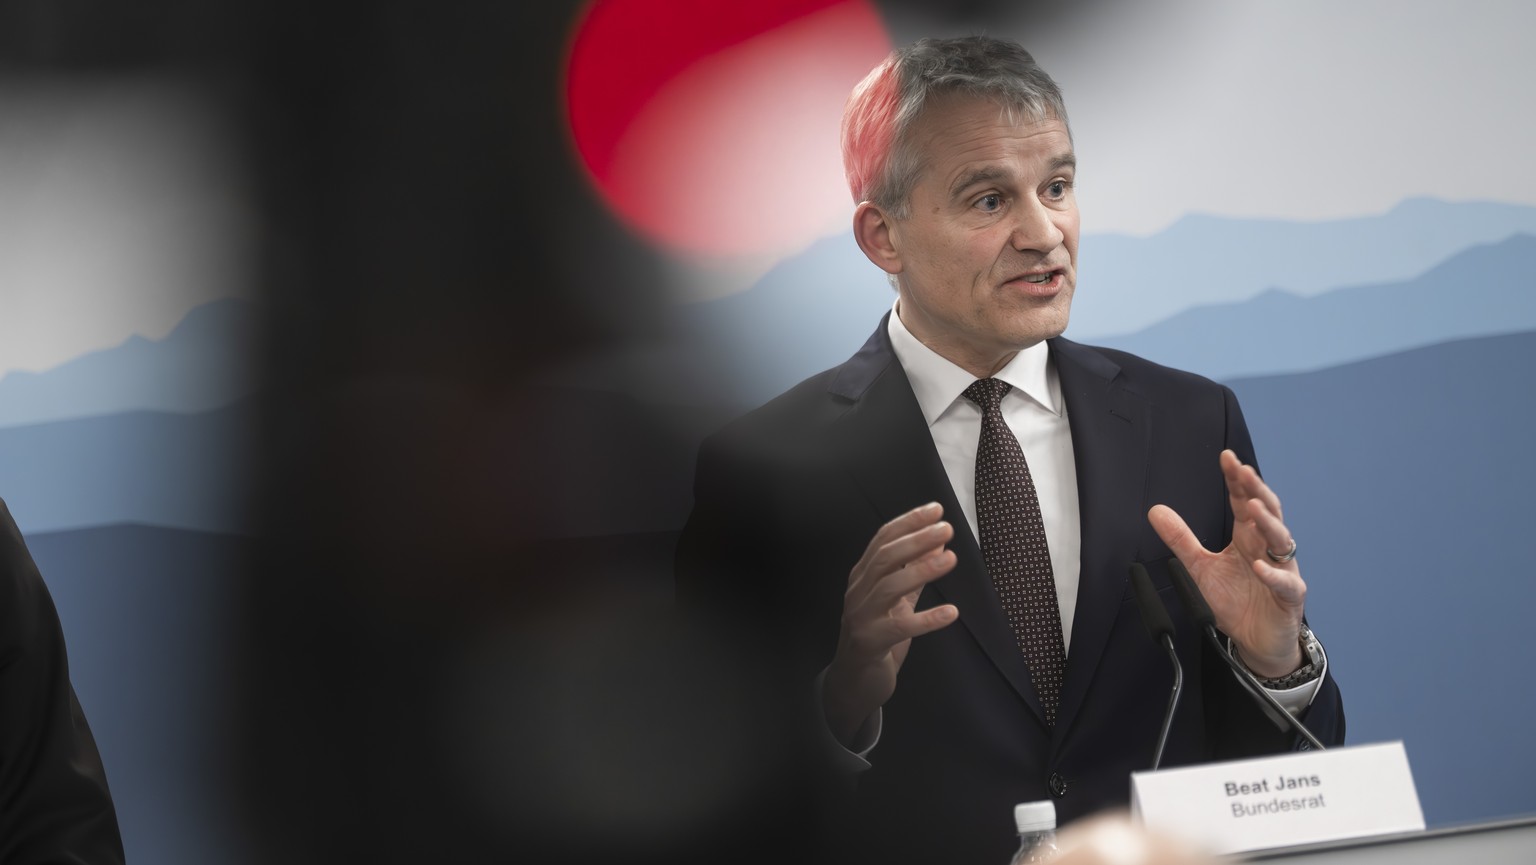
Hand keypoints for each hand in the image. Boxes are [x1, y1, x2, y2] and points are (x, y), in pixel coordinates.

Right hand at [822, 502, 958, 745]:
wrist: (855, 681)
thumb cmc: (879, 636)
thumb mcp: (898, 600)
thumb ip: (915, 572)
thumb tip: (938, 542)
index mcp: (863, 577)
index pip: (883, 540)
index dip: (908, 522)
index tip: (936, 510)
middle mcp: (858, 592)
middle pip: (885, 558)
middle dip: (916, 539)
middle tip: (946, 528)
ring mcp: (861, 617)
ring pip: (889, 587)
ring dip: (922, 570)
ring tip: (951, 558)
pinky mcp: (870, 643)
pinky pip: (899, 628)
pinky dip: (926, 619)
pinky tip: (951, 613)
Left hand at [1147, 450, 1305, 677]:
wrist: (1255, 640)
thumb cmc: (1235, 601)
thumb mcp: (1199, 567)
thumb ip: (1181, 539)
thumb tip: (1155, 510)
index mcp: (1247, 537)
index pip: (1244, 501)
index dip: (1237, 480)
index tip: (1226, 457)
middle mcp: (1267, 548)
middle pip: (1267, 512)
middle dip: (1256, 490)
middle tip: (1244, 471)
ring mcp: (1282, 570)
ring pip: (1281, 541)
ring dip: (1268, 523)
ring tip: (1254, 508)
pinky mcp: (1289, 596)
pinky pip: (1286, 583)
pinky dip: (1273, 575)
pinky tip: (1259, 568)